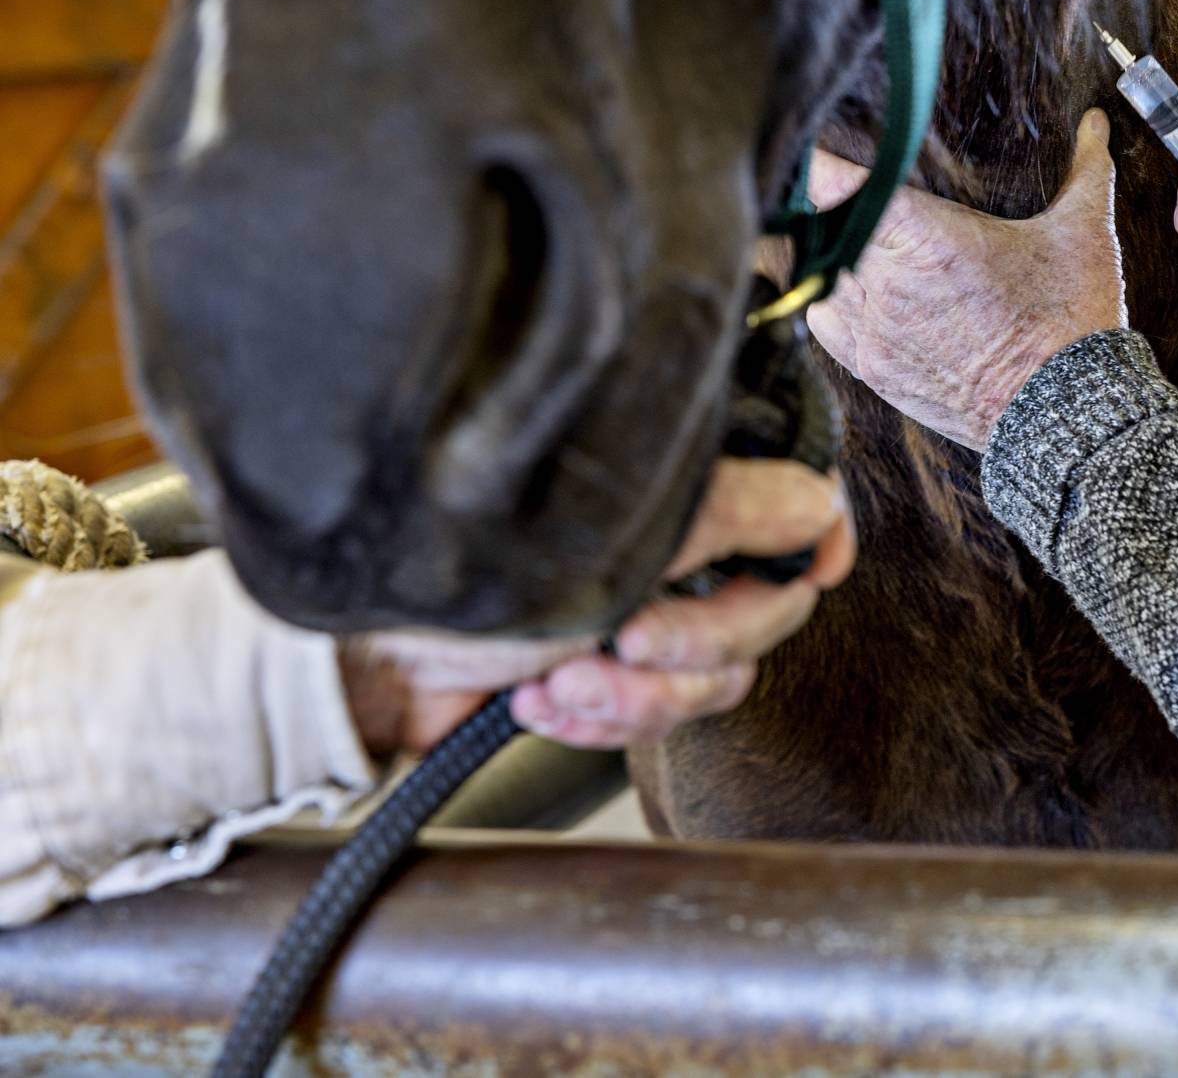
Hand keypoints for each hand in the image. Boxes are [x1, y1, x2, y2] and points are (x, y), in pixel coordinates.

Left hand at [338, 458, 854, 751]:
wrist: (346, 666)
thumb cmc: (445, 570)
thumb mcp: (605, 532)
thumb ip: (728, 509)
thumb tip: (820, 505)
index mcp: (668, 470)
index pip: (790, 490)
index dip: (813, 535)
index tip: (816, 570)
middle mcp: (666, 529)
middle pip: (767, 599)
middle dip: (697, 640)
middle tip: (627, 638)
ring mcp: (638, 598)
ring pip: (719, 669)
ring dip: (642, 695)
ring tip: (559, 680)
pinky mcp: (608, 665)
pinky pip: (665, 709)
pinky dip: (607, 718)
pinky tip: (540, 702)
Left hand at [804, 110, 1125, 449]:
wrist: (1065, 412)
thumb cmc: (1072, 320)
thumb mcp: (1084, 234)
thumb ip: (1085, 171)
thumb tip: (1096, 124)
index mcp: (924, 234)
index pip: (831, 184)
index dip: (815, 163)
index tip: (813, 152)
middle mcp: (886, 281)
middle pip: (817, 228)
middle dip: (827, 209)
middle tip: (838, 192)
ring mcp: (874, 330)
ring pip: (817, 276)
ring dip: (830, 257)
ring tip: (854, 243)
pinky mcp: (874, 369)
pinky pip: (826, 323)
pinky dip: (834, 302)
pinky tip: (862, 293)